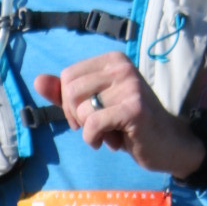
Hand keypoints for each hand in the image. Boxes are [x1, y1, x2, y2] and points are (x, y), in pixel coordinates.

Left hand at [35, 56, 204, 180]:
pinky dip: (94, 139)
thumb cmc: (129, 125)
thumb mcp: (96, 106)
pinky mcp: (134, 108)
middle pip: (71, 91)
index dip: (68, 103)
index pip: (67, 76)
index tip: (87, 116)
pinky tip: (111, 143)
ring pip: (82, 109)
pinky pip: (93, 124)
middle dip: (76, 117)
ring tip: (110, 134)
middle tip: (96, 128)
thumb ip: (66, 94)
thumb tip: (37, 81)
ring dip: (90, 131)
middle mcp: (121, 67)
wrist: (168, 144)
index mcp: (112, 61)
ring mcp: (130, 86)